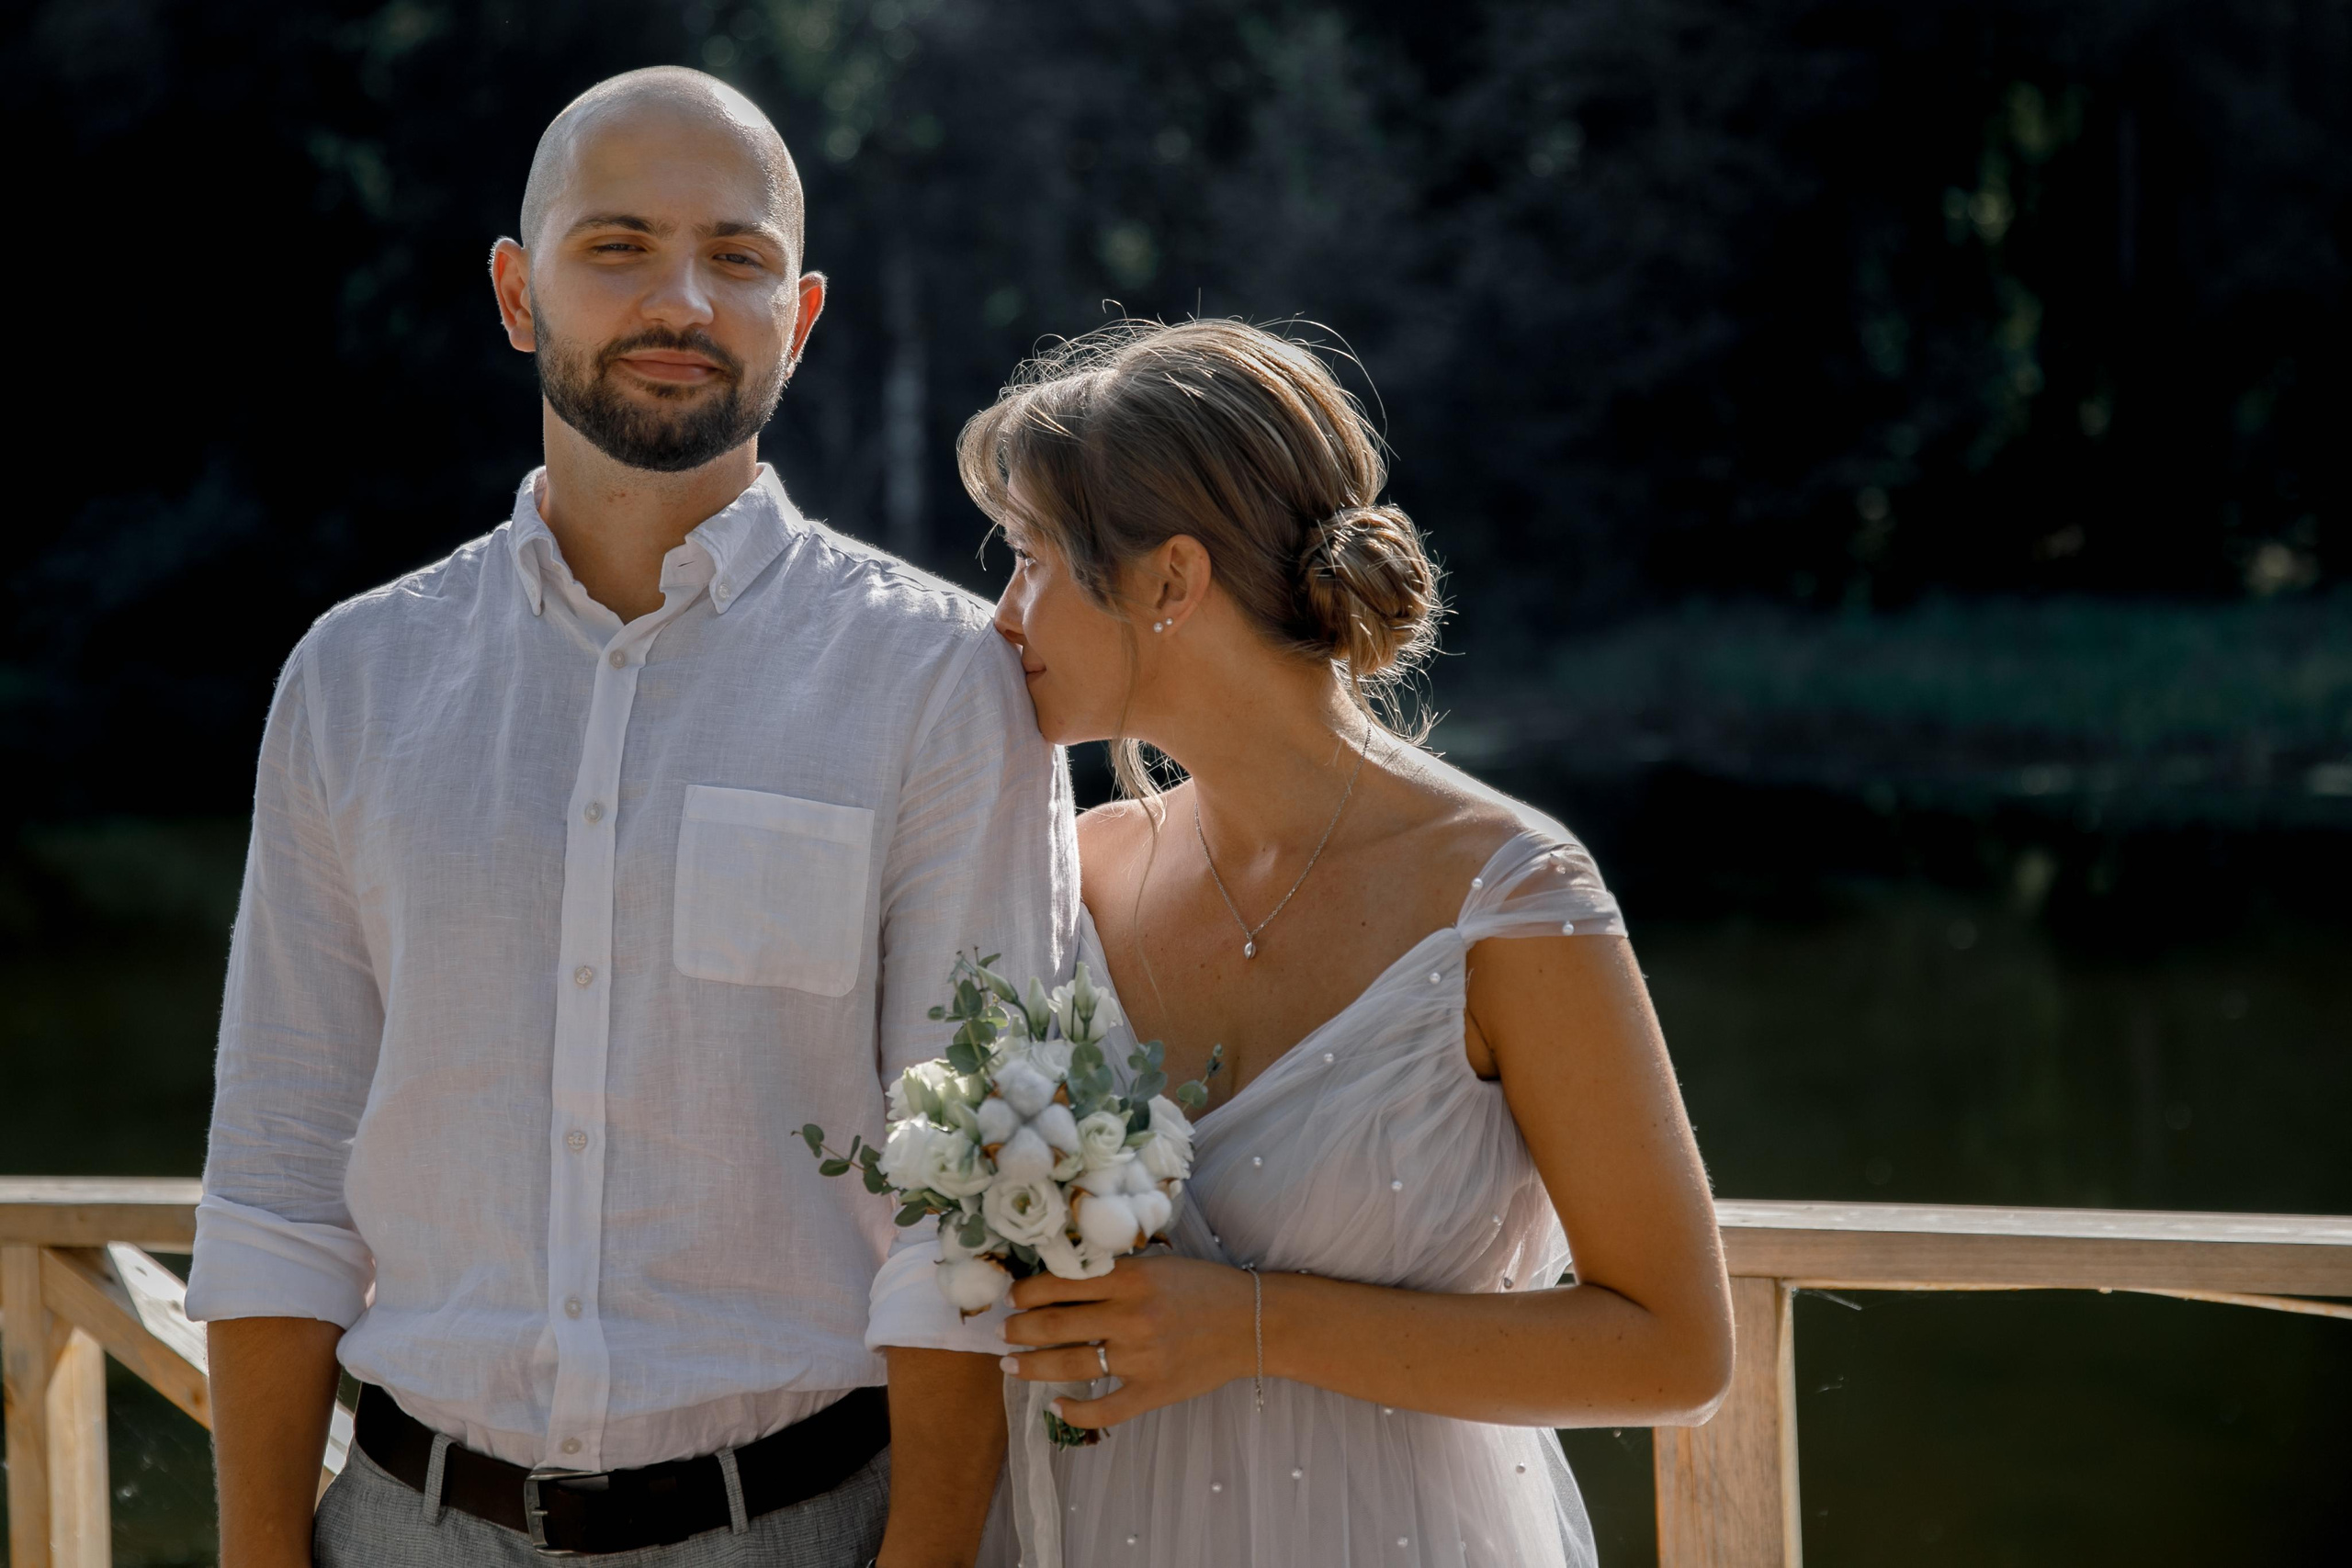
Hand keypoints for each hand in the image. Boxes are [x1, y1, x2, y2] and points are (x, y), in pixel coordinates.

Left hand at [1000, 1254, 1256, 1431]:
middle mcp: (1132, 1316)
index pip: (1061, 1283)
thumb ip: (1114, 1271)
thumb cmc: (1202, 1287)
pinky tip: (1057, 1405)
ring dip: (1031, 1366)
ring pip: (1069, 1365)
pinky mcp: (1153, 1391)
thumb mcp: (1157, 1265)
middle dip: (1018, 1330)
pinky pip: (1104, 1409)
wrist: (1252, 1322)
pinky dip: (1075, 1411)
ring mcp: (1141, 1357)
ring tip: (1010, 1366)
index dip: (1027, 1292)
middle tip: (1000, 1333)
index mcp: (1131, 1277)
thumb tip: (1059, 1278)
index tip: (1011, 1297)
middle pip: (1055, 1325)